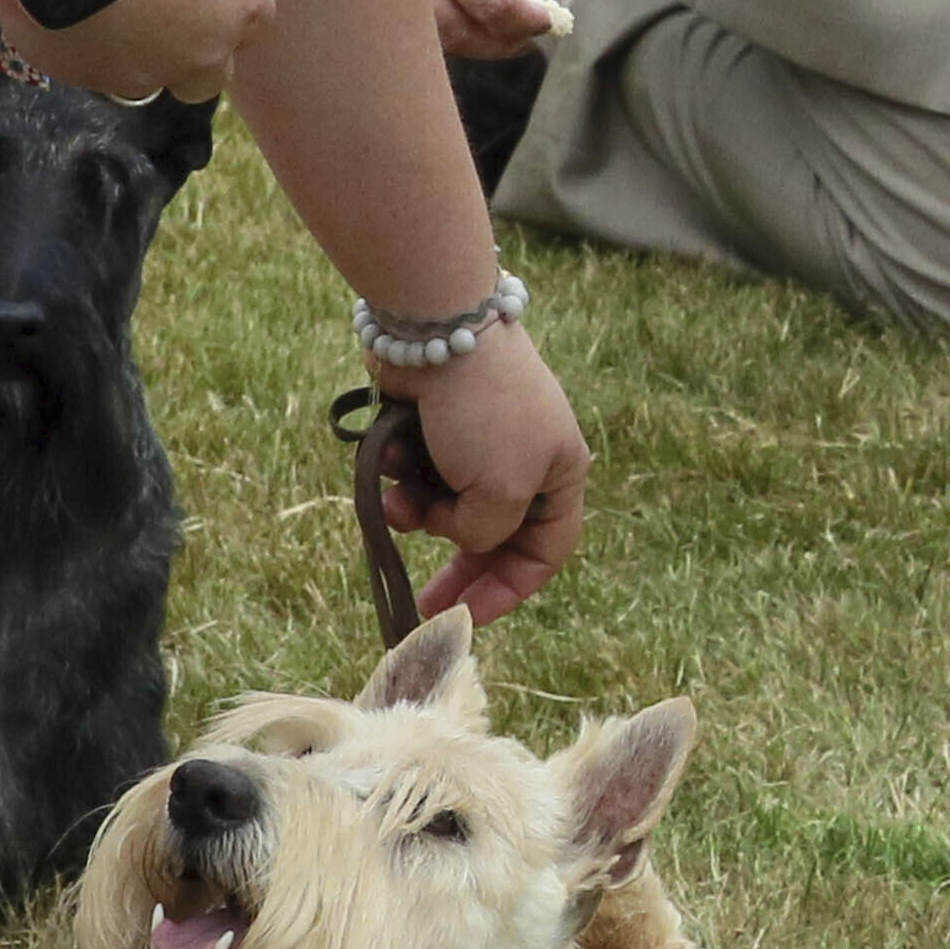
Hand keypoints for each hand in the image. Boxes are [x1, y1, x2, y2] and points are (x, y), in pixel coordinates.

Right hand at [0, 0, 277, 98]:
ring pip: (146, 81)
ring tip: (102, 13)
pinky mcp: (91, 79)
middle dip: (186, 54)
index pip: (250, 25)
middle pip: (207, 76)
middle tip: (154, 14)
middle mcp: (205, 53)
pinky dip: (84, 50)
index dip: (220, 9)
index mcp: (243, 7)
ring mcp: (147, 74)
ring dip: (132, 57)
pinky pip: (93, 73)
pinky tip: (65, 12)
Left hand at [382, 325, 585, 621]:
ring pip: (445, 508)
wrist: (437, 329)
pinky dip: (400, 474)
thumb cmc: (485, 410)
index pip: (543, 553)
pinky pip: (415, 474)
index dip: (507, 590)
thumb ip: (487, 534)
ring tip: (398, 499)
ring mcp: (476, 443)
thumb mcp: (502, 490)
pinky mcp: (434, 428)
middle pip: (492, 537)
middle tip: (421, 605)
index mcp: (558, 474)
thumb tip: (462, 538)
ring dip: (418, 512)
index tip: (466, 619)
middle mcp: (523, 461)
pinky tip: (391, 455)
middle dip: (456, 568)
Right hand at [406, 0, 555, 57]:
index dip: (526, 20)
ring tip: (499, 29)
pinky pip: (403, 26)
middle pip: (459, 31)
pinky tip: (459, 18)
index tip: (549, 19)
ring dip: (472, 42)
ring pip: (429, 39)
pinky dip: (438, 32)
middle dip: (502, 40)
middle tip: (528, 32)